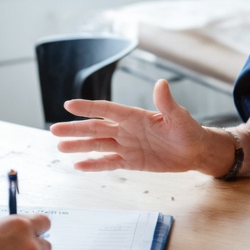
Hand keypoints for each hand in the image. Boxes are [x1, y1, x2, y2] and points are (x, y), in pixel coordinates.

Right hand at [50, 79, 218, 173]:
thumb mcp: (179, 117)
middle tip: (54, 130)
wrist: (195, 151)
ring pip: (98, 146)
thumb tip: (161, 83)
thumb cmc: (188, 131)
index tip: (69, 105)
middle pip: (96, 129)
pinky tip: (78, 166)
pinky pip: (109, 163)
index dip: (88, 108)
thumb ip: (167, 102)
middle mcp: (126, 130)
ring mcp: (127, 146)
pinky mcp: (131, 162)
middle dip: (75, 129)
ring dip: (79, 146)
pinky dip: (94, 165)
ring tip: (60, 146)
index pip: (107, 110)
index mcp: (135, 117)